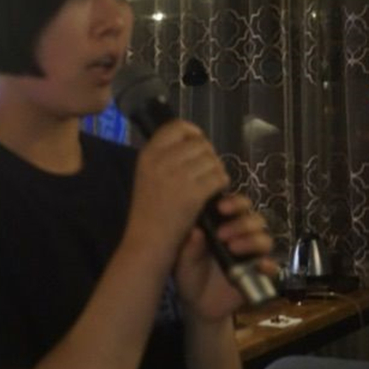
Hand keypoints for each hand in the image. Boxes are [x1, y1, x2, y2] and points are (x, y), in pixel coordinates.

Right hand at [126, 120, 230, 257]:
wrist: (146, 242)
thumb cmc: (148, 211)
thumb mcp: (147, 175)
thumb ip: (164, 156)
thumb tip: (193, 138)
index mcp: (148, 154)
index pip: (176, 126)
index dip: (193, 132)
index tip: (198, 145)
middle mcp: (161, 161)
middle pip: (198, 143)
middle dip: (208, 154)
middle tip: (208, 169)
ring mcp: (177, 177)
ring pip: (211, 159)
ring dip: (217, 169)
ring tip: (211, 181)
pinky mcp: (192, 195)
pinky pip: (218, 178)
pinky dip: (222, 183)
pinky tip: (215, 192)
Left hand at [174, 194, 277, 320]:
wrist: (197, 305)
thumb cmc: (189, 273)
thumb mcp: (183, 260)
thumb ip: (190, 247)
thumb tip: (196, 231)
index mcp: (223, 224)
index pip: (237, 205)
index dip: (233, 202)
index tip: (221, 207)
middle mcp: (241, 236)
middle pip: (254, 219)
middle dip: (241, 223)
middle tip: (222, 234)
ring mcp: (252, 254)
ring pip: (265, 239)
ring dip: (251, 240)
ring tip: (232, 248)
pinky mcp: (259, 274)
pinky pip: (272, 267)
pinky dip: (268, 264)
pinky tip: (258, 266)